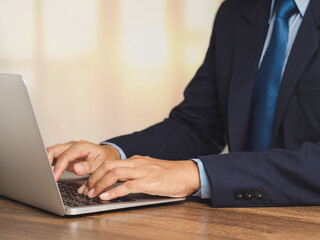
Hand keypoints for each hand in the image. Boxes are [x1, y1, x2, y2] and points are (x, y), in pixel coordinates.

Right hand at [47, 140, 119, 180]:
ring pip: (51, 152)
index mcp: (81, 147)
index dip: (59, 167)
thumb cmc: (105, 157)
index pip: (66, 156)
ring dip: (45, 161)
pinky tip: (45, 172)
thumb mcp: (101, 163)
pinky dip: (48, 163)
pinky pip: (53, 157)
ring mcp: (67, 150)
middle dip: (46, 161)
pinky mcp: (65, 155)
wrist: (107, 154)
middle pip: (54, 150)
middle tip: (43, 175)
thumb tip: (76, 169)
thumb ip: (89, 166)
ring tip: (42, 174)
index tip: (54, 177)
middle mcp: (72, 146)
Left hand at [78, 155, 200, 199]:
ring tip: (92, 194)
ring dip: (100, 184)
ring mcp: (143, 172)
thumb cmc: (170, 174)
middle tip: (85, 190)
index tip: (86, 184)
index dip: (95, 173)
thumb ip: (136, 172)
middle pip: (108, 166)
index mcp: (136, 160)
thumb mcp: (150, 170)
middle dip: (93, 178)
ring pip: (115, 173)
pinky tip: (106, 198)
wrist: (188, 173)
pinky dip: (114, 192)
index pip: (109, 163)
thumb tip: (122, 181)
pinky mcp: (149, 182)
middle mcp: (137, 163)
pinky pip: (127, 186)